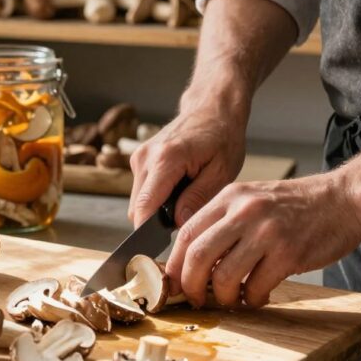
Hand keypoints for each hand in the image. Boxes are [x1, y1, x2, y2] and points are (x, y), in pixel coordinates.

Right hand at [128, 95, 246, 228]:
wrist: (212, 108)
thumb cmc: (222, 136)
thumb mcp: (221, 171)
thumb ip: (198, 199)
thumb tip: (178, 224)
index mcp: (165, 160)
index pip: (145, 207)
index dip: (149, 234)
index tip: (161, 252)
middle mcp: (145, 158)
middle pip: (138, 209)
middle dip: (156, 224)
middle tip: (185, 229)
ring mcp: (139, 158)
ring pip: (138, 202)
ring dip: (156, 211)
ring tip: (185, 205)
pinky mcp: (140, 160)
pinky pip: (142, 191)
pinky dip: (156, 199)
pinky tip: (179, 193)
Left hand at [165, 174, 360, 307]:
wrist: (344, 199)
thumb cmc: (297, 205)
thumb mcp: (252, 200)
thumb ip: (223, 222)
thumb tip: (192, 259)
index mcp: (230, 197)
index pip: (186, 233)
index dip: (175, 264)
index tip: (175, 282)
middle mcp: (245, 211)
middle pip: (198, 256)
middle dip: (191, 285)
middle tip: (197, 298)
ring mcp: (267, 232)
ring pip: (224, 276)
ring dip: (224, 297)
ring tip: (232, 299)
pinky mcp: (289, 253)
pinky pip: (256, 287)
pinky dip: (252, 299)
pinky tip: (258, 296)